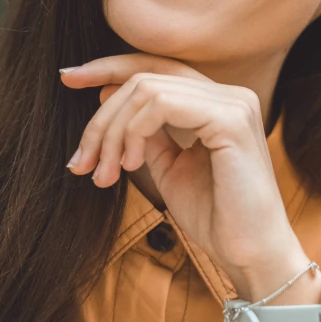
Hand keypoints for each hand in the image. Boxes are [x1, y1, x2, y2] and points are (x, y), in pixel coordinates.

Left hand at [60, 53, 304, 298]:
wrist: (251, 253)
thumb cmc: (216, 216)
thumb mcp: (170, 167)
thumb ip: (147, 132)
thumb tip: (107, 94)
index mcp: (218, 102)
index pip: (158, 69)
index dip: (110, 68)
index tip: (69, 78)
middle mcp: (230, 94)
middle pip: (146, 77)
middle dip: (102, 117)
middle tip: (80, 162)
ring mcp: (233, 102)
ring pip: (147, 89)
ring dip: (113, 132)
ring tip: (104, 174)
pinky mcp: (230, 119)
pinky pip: (162, 105)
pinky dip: (134, 132)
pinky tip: (130, 165)